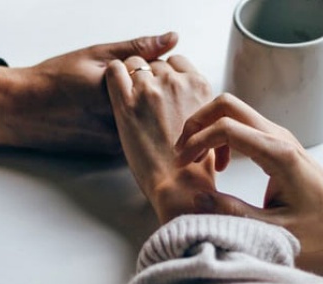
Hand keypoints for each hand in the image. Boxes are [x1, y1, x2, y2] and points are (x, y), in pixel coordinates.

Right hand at [0, 32, 178, 152]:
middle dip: (155, 90)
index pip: (162, 79)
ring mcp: (118, 140)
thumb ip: (137, 48)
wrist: (23, 111)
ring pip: (151, 121)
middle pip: (160, 103)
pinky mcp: (114, 152)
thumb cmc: (55, 80)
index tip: (139, 64)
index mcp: (118, 94)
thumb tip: (172, 38)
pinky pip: (138, 134)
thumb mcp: (96, 55)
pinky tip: (110, 112)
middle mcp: (121, 122)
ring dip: (147, 109)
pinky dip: (136, 122)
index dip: (156, 68)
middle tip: (127, 80)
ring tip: (111, 98)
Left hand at [105, 55, 214, 222]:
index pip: (177, 61)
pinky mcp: (126, 103)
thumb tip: (189, 97)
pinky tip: (114, 89)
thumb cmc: (195, 163)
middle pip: (156, 63)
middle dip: (149, 76)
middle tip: (144, 99)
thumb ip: (198, 102)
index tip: (162, 86)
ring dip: (130, 76)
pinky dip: (113, 75)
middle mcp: (176, 82)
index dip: (167, 72)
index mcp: (199, 85)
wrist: (179, 184)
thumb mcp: (209, 123)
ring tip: (130, 98)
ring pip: (134, 63)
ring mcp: (150, 90)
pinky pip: (114, 70)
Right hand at [174, 93, 322, 251]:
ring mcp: (278, 134)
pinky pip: (241, 123)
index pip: (226, 128)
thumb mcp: (274, 228)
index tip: (183, 164)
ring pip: (232, 109)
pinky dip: (221, 135)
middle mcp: (277, 135)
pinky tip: (221, 164)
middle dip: (197, 122)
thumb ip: (234, 213)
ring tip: (197, 159)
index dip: (197, 141)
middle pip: (227, 104)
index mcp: (277, 153)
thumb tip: (197, 198)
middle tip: (183, 152)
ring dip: (207, 127)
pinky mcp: (276, 139)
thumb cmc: (319, 224)